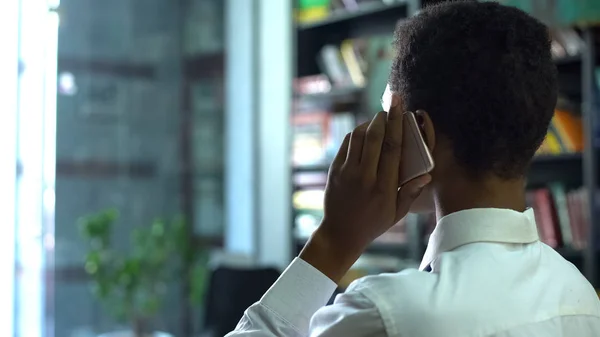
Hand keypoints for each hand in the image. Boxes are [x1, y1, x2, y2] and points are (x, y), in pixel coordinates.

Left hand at [299, 95, 431, 282]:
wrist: (340, 233)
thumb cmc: (373, 223)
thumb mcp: (396, 213)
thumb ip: (410, 192)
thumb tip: (426, 174)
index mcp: (384, 186)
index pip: (392, 148)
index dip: (397, 124)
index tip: (400, 107)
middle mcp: (364, 176)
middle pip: (375, 137)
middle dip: (384, 117)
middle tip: (391, 106)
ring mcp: (346, 172)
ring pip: (358, 137)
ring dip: (369, 123)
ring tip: (379, 120)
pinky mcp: (334, 170)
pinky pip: (346, 144)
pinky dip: (356, 134)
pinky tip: (364, 133)